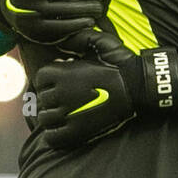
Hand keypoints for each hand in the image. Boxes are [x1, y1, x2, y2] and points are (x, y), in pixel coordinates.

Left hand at [36, 31, 177, 148]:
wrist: (137, 86)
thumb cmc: (120, 63)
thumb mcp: (98, 41)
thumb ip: (75, 39)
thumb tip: (59, 40)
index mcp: (61, 72)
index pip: (39, 78)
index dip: (49, 81)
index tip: (61, 82)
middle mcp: (61, 92)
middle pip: (41, 99)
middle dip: (51, 98)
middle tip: (67, 98)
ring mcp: (68, 113)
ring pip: (45, 119)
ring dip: (52, 117)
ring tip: (66, 113)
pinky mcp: (78, 131)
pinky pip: (53, 138)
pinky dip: (54, 135)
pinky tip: (64, 130)